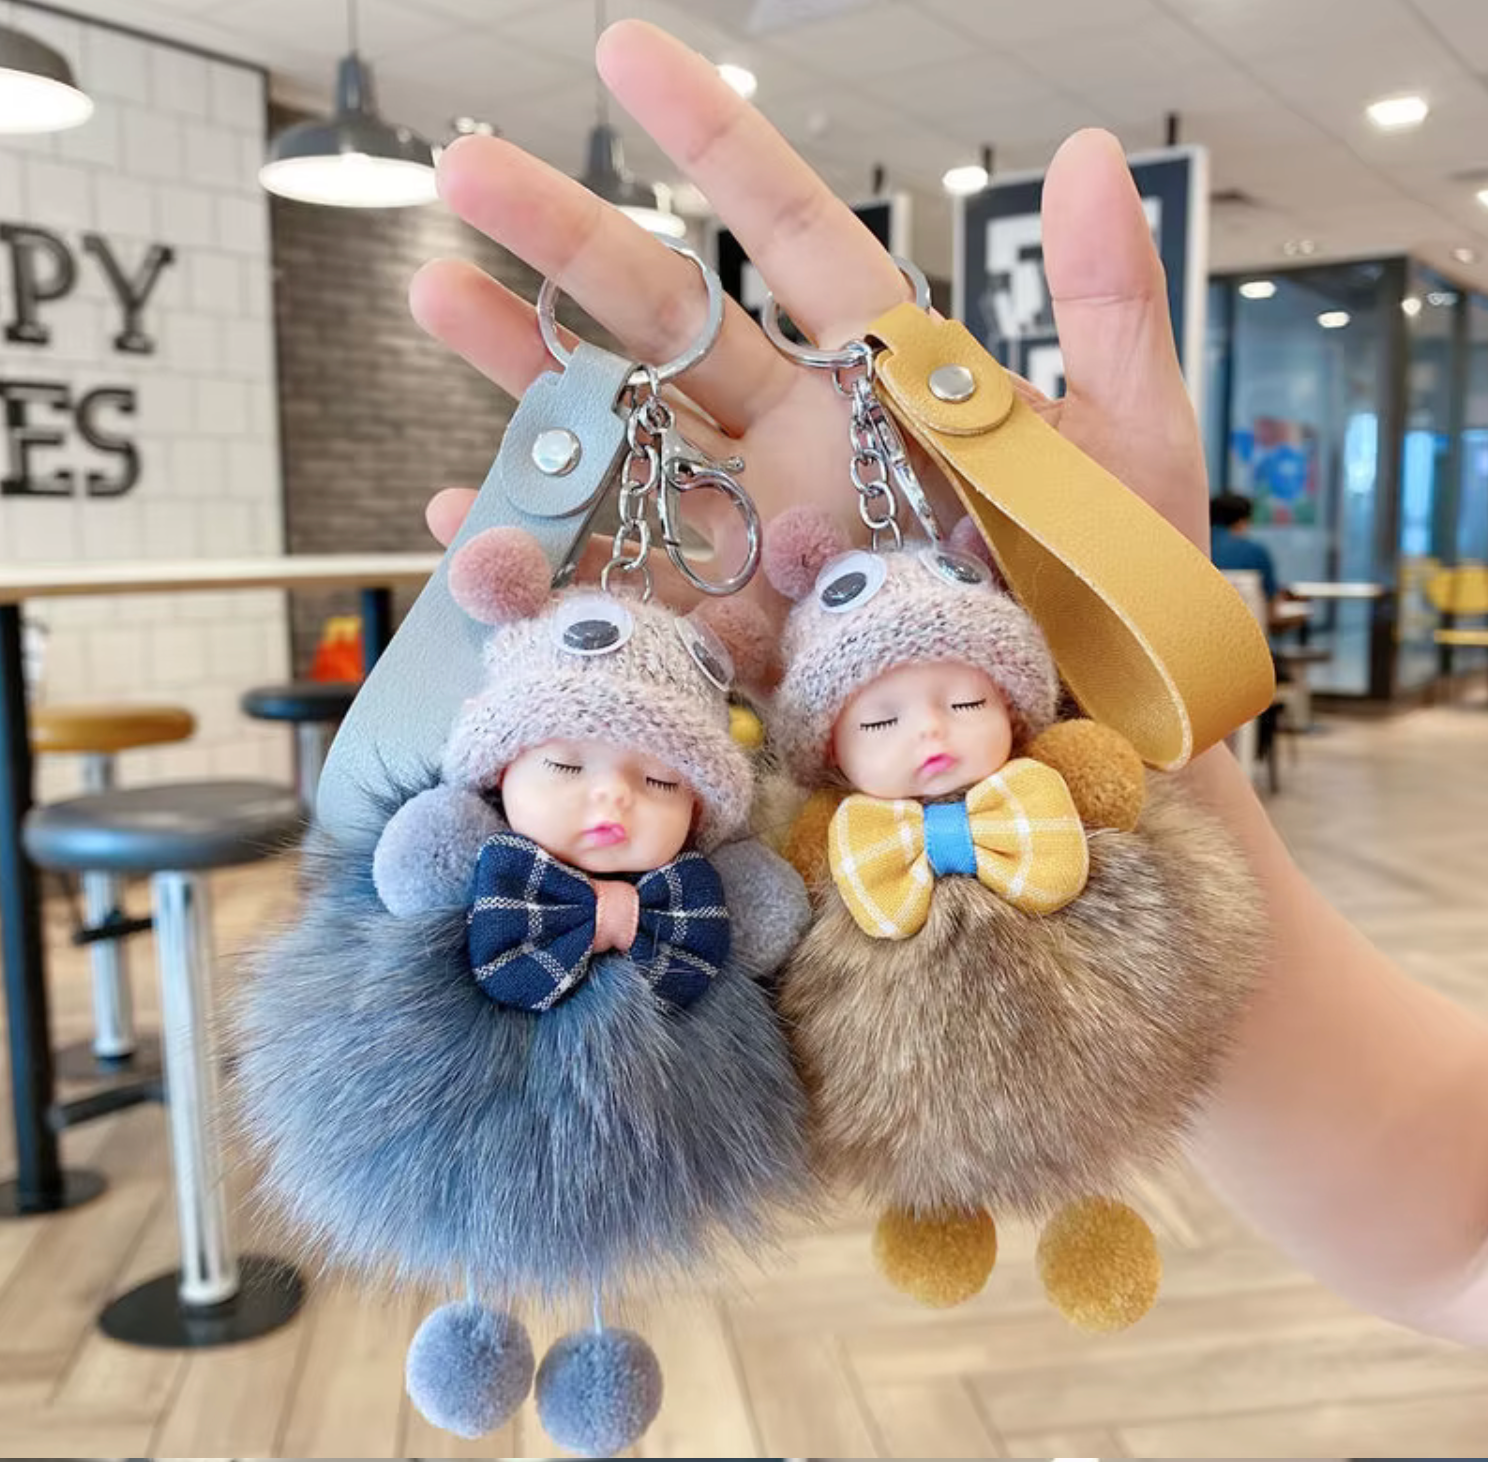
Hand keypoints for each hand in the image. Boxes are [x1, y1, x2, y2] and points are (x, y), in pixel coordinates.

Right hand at [414, 20, 1209, 598]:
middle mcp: (804, 449)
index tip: (623, 53)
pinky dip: (543, 568)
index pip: (796, 239)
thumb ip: (1108, 308)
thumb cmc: (1122, 607)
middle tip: (464, 171)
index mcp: (889, 383)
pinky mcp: (729, 644)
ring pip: (625, 447)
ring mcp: (755, 545)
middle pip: (672, 327)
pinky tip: (471, 529)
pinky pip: (623, 595)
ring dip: (529, 385)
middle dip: (569, 243)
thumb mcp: (1132, 448)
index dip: (716, 147)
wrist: (1095, 756)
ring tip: (442, 303)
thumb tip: (1089, 155)